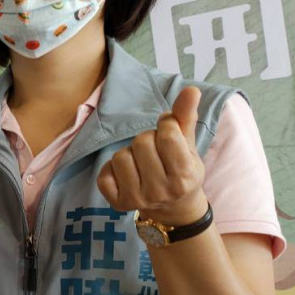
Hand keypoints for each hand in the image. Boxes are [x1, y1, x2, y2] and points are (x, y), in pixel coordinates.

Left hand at [97, 86, 207, 224]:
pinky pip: (104, 173)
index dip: (166, 125)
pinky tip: (127, 174)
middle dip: (148, 139)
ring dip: (130, 153)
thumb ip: (186, 117)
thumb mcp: (188, 145)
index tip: (169, 132)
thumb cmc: (181, 168)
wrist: (173, 206)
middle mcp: (161, 191)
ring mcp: (137, 200)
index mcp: (184, 176)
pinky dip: (112, 168)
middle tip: (155, 152)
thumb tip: (191, 89)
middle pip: (141, 142)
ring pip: (120, 156)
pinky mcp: (117, 204)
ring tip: (142, 163)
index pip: (167, 135)